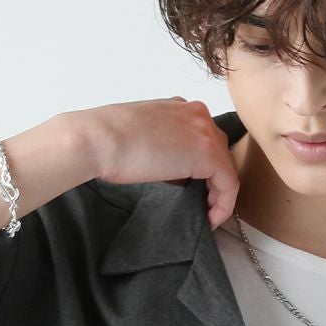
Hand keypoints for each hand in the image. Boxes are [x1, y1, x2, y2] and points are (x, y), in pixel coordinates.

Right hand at [68, 97, 239, 230]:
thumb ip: (164, 145)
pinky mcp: (208, 154)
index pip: (204, 139)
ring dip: (220, 196)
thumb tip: (175, 172)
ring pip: (227, 169)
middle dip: (215, 182)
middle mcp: (197, 114)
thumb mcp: (142, 135)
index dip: (205, 168)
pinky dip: (224, 205)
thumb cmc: (106, 141)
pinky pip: (229, 184)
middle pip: (220, 152)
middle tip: (204, 205)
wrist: (96, 140)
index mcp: (180, 106)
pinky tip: (210, 219)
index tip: (197, 190)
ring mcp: (204, 131)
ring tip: (207, 215)